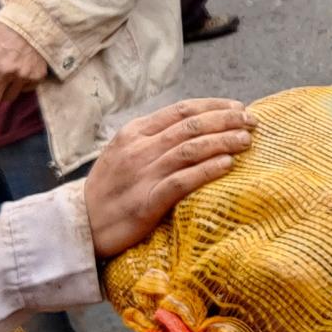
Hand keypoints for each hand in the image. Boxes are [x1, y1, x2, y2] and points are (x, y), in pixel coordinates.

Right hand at [82, 98, 253, 257]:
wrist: (79, 224)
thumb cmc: (109, 189)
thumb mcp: (124, 153)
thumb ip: (154, 139)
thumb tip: (195, 127)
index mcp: (134, 133)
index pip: (181, 110)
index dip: (214, 106)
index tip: (239, 108)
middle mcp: (138, 149)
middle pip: (191, 126)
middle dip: (226, 121)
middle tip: (252, 122)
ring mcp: (142, 175)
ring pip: (190, 150)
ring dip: (223, 142)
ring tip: (246, 140)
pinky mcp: (146, 202)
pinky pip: (182, 181)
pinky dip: (207, 170)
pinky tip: (228, 165)